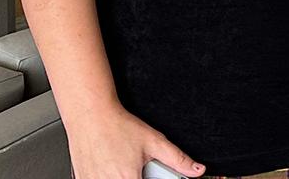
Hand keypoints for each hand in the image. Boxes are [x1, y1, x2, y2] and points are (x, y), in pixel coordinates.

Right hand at [68, 103, 204, 178]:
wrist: (90, 116)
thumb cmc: (119, 126)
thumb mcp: (155, 141)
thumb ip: (178, 159)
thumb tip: (197, 170)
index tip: (151, 175)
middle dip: (138, 177)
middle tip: (137, 167)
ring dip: (123, 176)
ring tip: (124, 165)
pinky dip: (107, 176)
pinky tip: (111, 166)